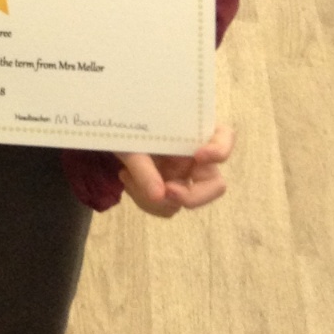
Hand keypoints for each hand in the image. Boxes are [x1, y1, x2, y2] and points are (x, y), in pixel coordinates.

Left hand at [118, 126, 233, 217]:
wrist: (109, 131)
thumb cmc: (123, 126)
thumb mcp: (129, 142)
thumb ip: (144, 167)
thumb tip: (160, 196)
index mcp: (192, 130)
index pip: (224, 136)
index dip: (219, 149)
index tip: (198, 155)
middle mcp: (194, 155)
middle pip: (214, 185)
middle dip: (192, 196)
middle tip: (167, 192)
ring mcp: (183, 174)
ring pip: (186, 201)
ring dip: (157, 200)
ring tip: (128, 176)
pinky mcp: (169, 189)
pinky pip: (166, 206)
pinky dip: (146, 201)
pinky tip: (127, 178)